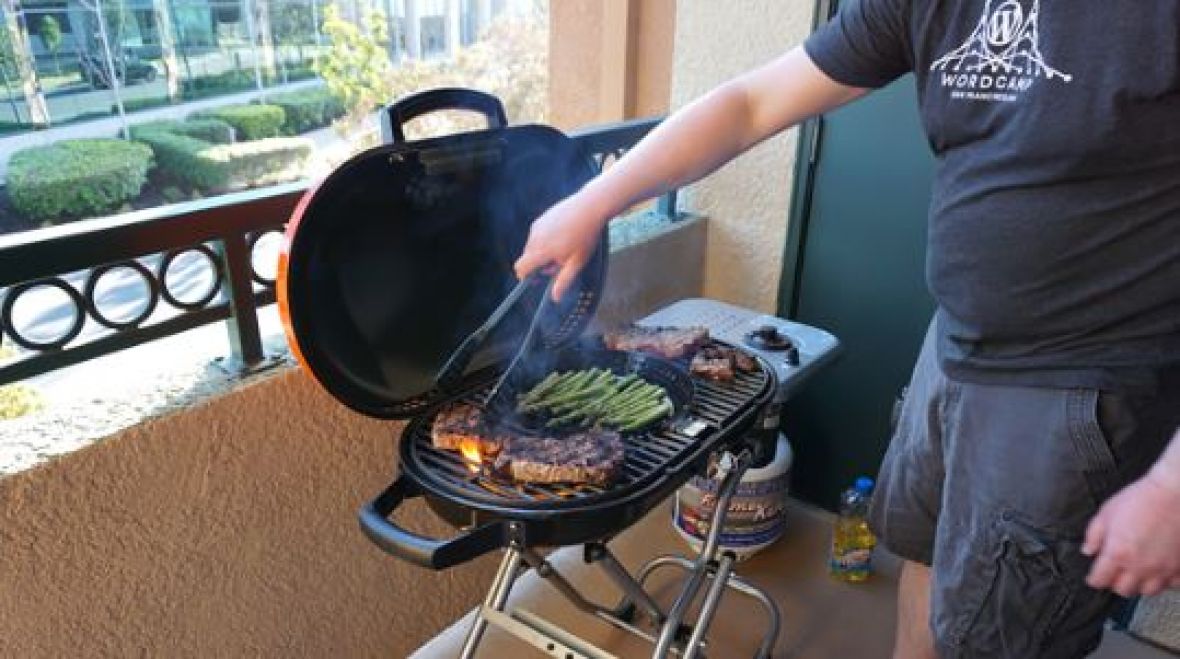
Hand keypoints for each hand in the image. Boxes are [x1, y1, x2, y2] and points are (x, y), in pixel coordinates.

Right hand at [514, 193, 609, 301]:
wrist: (590, 207)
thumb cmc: (585, 235)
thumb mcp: (577, 262)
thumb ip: (564, 280)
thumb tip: (555, 298)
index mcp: (541, 251)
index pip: (520, 268)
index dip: (526, 276)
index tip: (538, 279)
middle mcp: (535, 238)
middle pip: (527, 258)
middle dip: (539, 264)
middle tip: (560, 263)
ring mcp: (537, 225)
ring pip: (533, 246)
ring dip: (543, 251)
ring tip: (565, 248)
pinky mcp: (542, 217)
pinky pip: (538, 234)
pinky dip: (546, 239)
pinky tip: (564, 235)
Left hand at [1083, 471, 1179, 596]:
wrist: (1174, 493)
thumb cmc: (1142, 499)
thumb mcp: (1106, 512)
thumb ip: (1093, 535)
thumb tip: (1088, 551)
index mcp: (1118, 554)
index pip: (1100, 580)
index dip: (1094, 579)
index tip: (1094, 577)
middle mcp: (1140, 566)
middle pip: (1123, 590)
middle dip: (1115, 583)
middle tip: (1115, 573)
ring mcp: (1163, 568)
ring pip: (1148, 591)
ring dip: (1140, 584)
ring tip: (1137, 572)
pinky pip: (1172, 585)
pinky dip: (1164, 581)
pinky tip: (1160, 570)